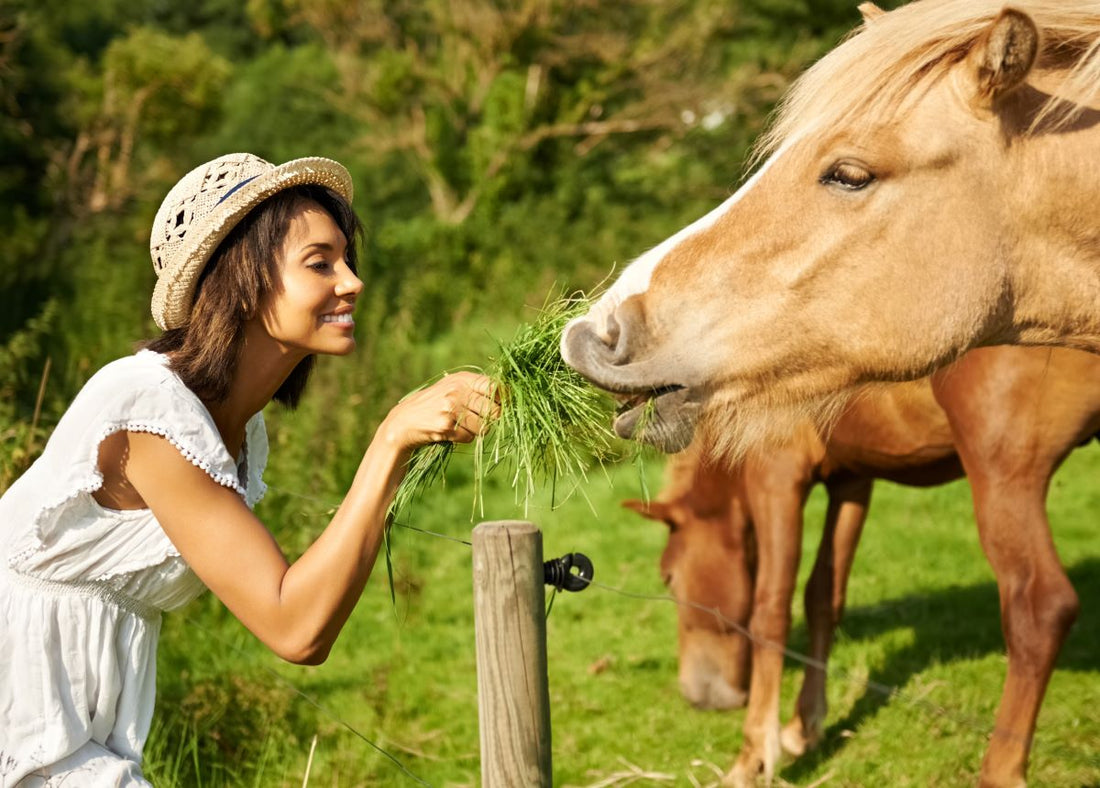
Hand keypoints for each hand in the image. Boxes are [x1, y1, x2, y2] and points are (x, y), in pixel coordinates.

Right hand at [380, 371, 499, 450]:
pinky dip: (465, 438)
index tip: (501, 405)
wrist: (405, 420)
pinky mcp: (446, 427)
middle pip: (494, 410)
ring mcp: (451, 409)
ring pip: (484, 426)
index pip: (495, 387)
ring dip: (477, 430)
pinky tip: (452, 432)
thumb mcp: (454, 387)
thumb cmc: (437, 403)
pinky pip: (470, 437)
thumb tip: (510, 397)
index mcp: (462, 379)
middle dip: (491, 418)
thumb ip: (478, 389)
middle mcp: (457, 391)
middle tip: (478, 419)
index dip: (503, 399)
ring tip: (461, 425)